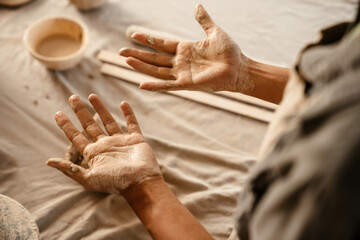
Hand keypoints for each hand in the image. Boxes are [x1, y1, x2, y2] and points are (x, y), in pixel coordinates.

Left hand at [47, 94, 160, 193]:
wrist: (141, 183)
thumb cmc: (115, 183)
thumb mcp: (89, 179)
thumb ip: (70, 170)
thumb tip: (48, 162)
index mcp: (94, 154)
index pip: (76, 137)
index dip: (66, 125)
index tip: (57, 113)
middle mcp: (105, 146)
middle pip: (90, 125)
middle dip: (80, 111)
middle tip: (72, 97)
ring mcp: (121, 141)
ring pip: (108, 121)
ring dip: (100, 108)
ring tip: (91, 95)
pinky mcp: (135, 139)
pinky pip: (131, 123)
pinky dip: (128, 113)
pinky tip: (123, 103)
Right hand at [119, 4, 250, 91]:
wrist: (239, 68)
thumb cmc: (229, 51)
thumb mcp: (214, 32)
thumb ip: (204, 20)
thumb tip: (197, 6)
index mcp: (185, 49)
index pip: (161, 44)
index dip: (148, 40)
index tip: (133, 34)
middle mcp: (181, 62)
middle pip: (154, 58)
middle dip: (138, 54)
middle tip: (121, 51)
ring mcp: (183, 73)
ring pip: (157, 70)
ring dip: (141, 66)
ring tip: (126, 60)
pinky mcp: (187, 84)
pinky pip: (168, 85)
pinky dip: (155, 85)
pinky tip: (141, 84)